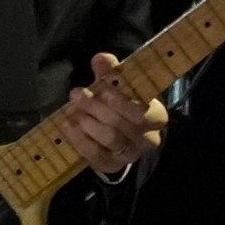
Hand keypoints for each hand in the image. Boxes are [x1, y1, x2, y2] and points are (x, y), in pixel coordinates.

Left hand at [54, 51, 166, 176]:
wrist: (119, 136)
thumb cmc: (120, 106)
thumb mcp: (118, 87)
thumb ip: (111, 73)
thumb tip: (100, 58)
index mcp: (155, 117)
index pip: (142, 112)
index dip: (121, 101)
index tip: (101, 89)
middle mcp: (147, 139)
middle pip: (122, 124)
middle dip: (96, 108)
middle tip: (77, 94)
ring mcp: (130, 155)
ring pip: (109, 139)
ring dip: (88, 123)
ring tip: (73, 111)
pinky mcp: (111, 165)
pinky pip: (95, 155)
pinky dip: (79, 139)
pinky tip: (68, 125)